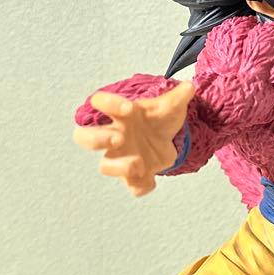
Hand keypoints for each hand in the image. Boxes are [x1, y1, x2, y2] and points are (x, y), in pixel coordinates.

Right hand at [73, 82, 194, 196]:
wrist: (165, 140)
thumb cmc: (157, 119)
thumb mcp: (170, 106)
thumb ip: (178, 97)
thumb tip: (190, 87)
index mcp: (120, 114)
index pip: (100, 102)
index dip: (108, 104)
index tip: (128, 108)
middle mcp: (114, 135)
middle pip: (84, 137)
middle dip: (96, 139)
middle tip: (118, 139)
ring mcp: (121, 156)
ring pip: (104, 166)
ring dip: (119, 167)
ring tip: (138, 163)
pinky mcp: (134, 175)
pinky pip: (132, 186)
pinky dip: (140, 187)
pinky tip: (150, 182)